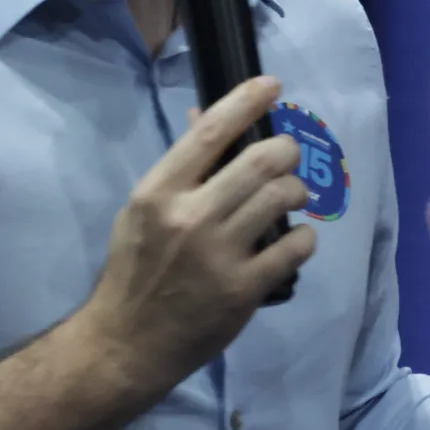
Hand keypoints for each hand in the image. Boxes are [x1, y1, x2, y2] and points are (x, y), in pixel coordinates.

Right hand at [74, 76, 315, 401]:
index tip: (271, 84)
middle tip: (289, 157)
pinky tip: (293, 241)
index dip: (246, 101)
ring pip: (282, 197)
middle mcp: (190, 217)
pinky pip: (295, 247)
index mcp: (158, 192)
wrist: (126, 344)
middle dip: (287, 151)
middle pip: (261, 160)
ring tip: (291, 199)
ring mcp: (219, 254)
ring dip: (297, 192)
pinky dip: (303, 238)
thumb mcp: (142, 212)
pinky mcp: (243, 290)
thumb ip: (179, 170)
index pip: (209, 132)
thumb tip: (206, 117)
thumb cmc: (133, 272)